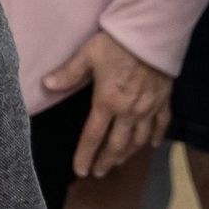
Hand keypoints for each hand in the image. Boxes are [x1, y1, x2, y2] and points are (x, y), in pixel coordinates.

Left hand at [42, 31, 172, 178]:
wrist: (150, 35)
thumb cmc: (115, 44)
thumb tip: (46, 85)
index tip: (80, 170)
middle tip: (98, 173)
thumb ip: (67, 73)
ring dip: (128, 153)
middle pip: (117, 144)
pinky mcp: (163, 100)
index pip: (93, 136)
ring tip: (118, 162)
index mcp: (107, 102)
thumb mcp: (86, 56)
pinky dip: (155, 137)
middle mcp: (129, 111)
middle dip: (107, 161)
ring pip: (139, 139)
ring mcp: (148, 107)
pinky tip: (150, 145)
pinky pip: (161, 124)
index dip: (85, 155)